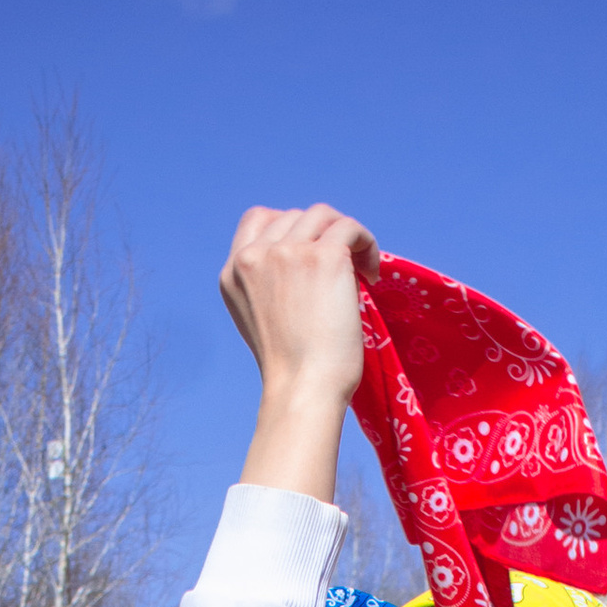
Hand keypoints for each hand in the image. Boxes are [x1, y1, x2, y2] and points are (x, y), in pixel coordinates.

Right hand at [221, 206, 374, 499]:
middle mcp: (255, 256)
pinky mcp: (323, 256)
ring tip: (361, 269)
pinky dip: (366, 243)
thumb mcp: (261, 319)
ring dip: (346, 237)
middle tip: (344, 270)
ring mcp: (288, 253)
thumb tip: (305, 258)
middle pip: (295, 217)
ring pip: (323, 216)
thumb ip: (268, 284)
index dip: (290, 228)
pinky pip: (349, 228)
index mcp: (234, 272)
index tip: (311, 251)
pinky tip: (372, 274)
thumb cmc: (291, 372)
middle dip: (322, 237)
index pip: (259, 220)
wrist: (304, 390)